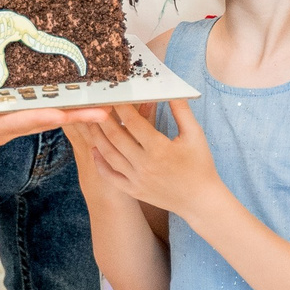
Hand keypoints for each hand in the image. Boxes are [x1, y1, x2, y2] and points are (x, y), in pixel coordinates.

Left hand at [79, 101, 222, 221]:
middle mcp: (144, 164)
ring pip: (109, 155)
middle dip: (102, 118)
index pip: (133, 121)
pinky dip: (100, 163)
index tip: (112, 94)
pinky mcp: (133, 190)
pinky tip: (95, 150)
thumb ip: (181, 110)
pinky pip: (111, 176)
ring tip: (90, 122)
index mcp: (159, 148)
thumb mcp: (195, 134)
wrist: (200, 201)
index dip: (120, 106)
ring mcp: (137, 179)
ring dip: (97, 137)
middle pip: (116, 136)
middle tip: (94, 104)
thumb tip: (171, 88)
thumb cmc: (200, 164)